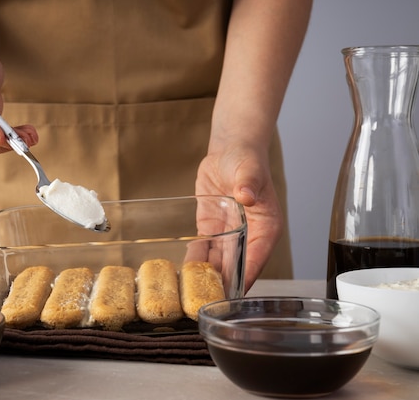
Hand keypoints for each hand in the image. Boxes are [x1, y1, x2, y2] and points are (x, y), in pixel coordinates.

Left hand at [195, 143, 282, 291]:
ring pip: (219, 261)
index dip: (244, 276)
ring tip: (193, 293)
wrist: (228, 150)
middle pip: (237, 266)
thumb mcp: (248, 169)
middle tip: (208, 300)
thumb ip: (248, 182)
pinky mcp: (212, 229)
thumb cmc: (246, 158)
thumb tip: (246, 194)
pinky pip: (203, 249)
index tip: (233, 293)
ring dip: (208, 276)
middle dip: (223, 283)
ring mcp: (229, 234)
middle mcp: (249, 235)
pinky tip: (185, 273)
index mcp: (266, 227)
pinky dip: (196, 260)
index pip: (256, 258)